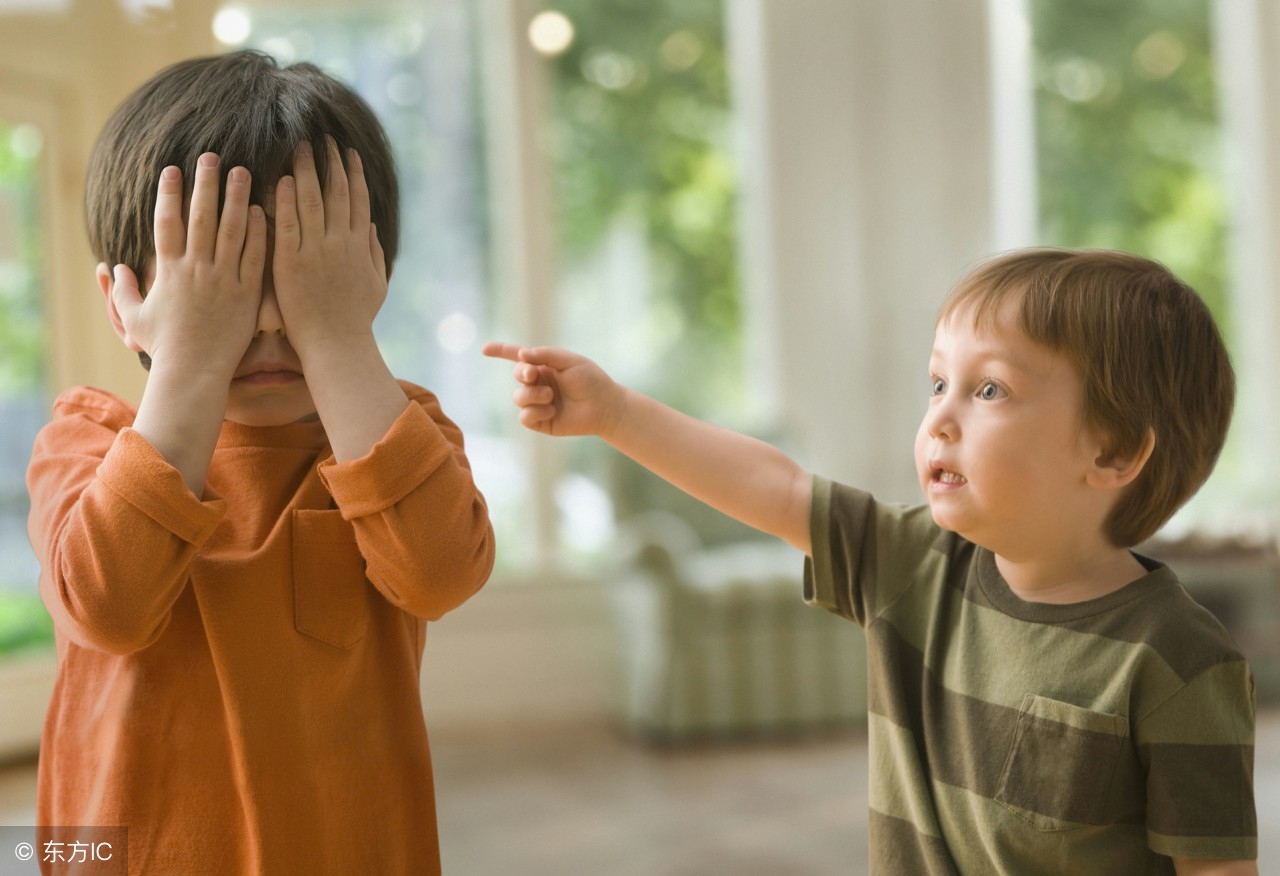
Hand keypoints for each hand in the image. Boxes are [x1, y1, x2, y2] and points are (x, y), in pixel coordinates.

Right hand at [111, 153, 265, 378]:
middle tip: (212, 156)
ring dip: (237, 198)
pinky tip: (264, 209)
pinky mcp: (246, 293)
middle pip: (202, 217)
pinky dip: (258, 232)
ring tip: (243, 171)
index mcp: (169, 271)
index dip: (169, 193)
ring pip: (232, 230)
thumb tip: (112, 269)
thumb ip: (123, 291)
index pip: (167, 222)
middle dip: (206, 183)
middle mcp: (197, 269)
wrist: (194, 372)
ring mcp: (223, 279)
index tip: (172, 169)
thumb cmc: (164, 347)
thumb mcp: (135, 318)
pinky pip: (254, 257)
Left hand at [272, 137, 387, 359]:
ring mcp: (316, 252)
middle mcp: (340, 244)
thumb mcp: (376, 285)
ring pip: (312, 202)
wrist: (336, 345)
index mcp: (360, 247)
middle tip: (323, 137)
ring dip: (307, 171)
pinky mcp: (291, 263)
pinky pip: (288, 225)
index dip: (353, 174)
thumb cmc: (356, 320)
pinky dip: (286, 201)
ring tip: (300, 146)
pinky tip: (282, 179)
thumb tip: (373, 228)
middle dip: (330, 163)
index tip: (347, 152)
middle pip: (336, 193)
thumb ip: (375, 253)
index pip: (357, 201)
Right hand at [482, 343, 624, 437]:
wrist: (605, 407)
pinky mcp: (541, 421)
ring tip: (551, 396)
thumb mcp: (570, 361)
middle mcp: (539, 383)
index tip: (484, 349)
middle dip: (523, 373)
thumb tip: (521, 355)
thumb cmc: (591, 381)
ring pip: (518, 397)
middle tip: (533, 374)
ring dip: (533, 395)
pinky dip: (535, 412)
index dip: (501, 351)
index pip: (519, 357)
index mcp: (545, 366)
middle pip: (517, 375)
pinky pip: (524, 417)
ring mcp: (539, 403)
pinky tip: (552, 411)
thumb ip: (545, 354)